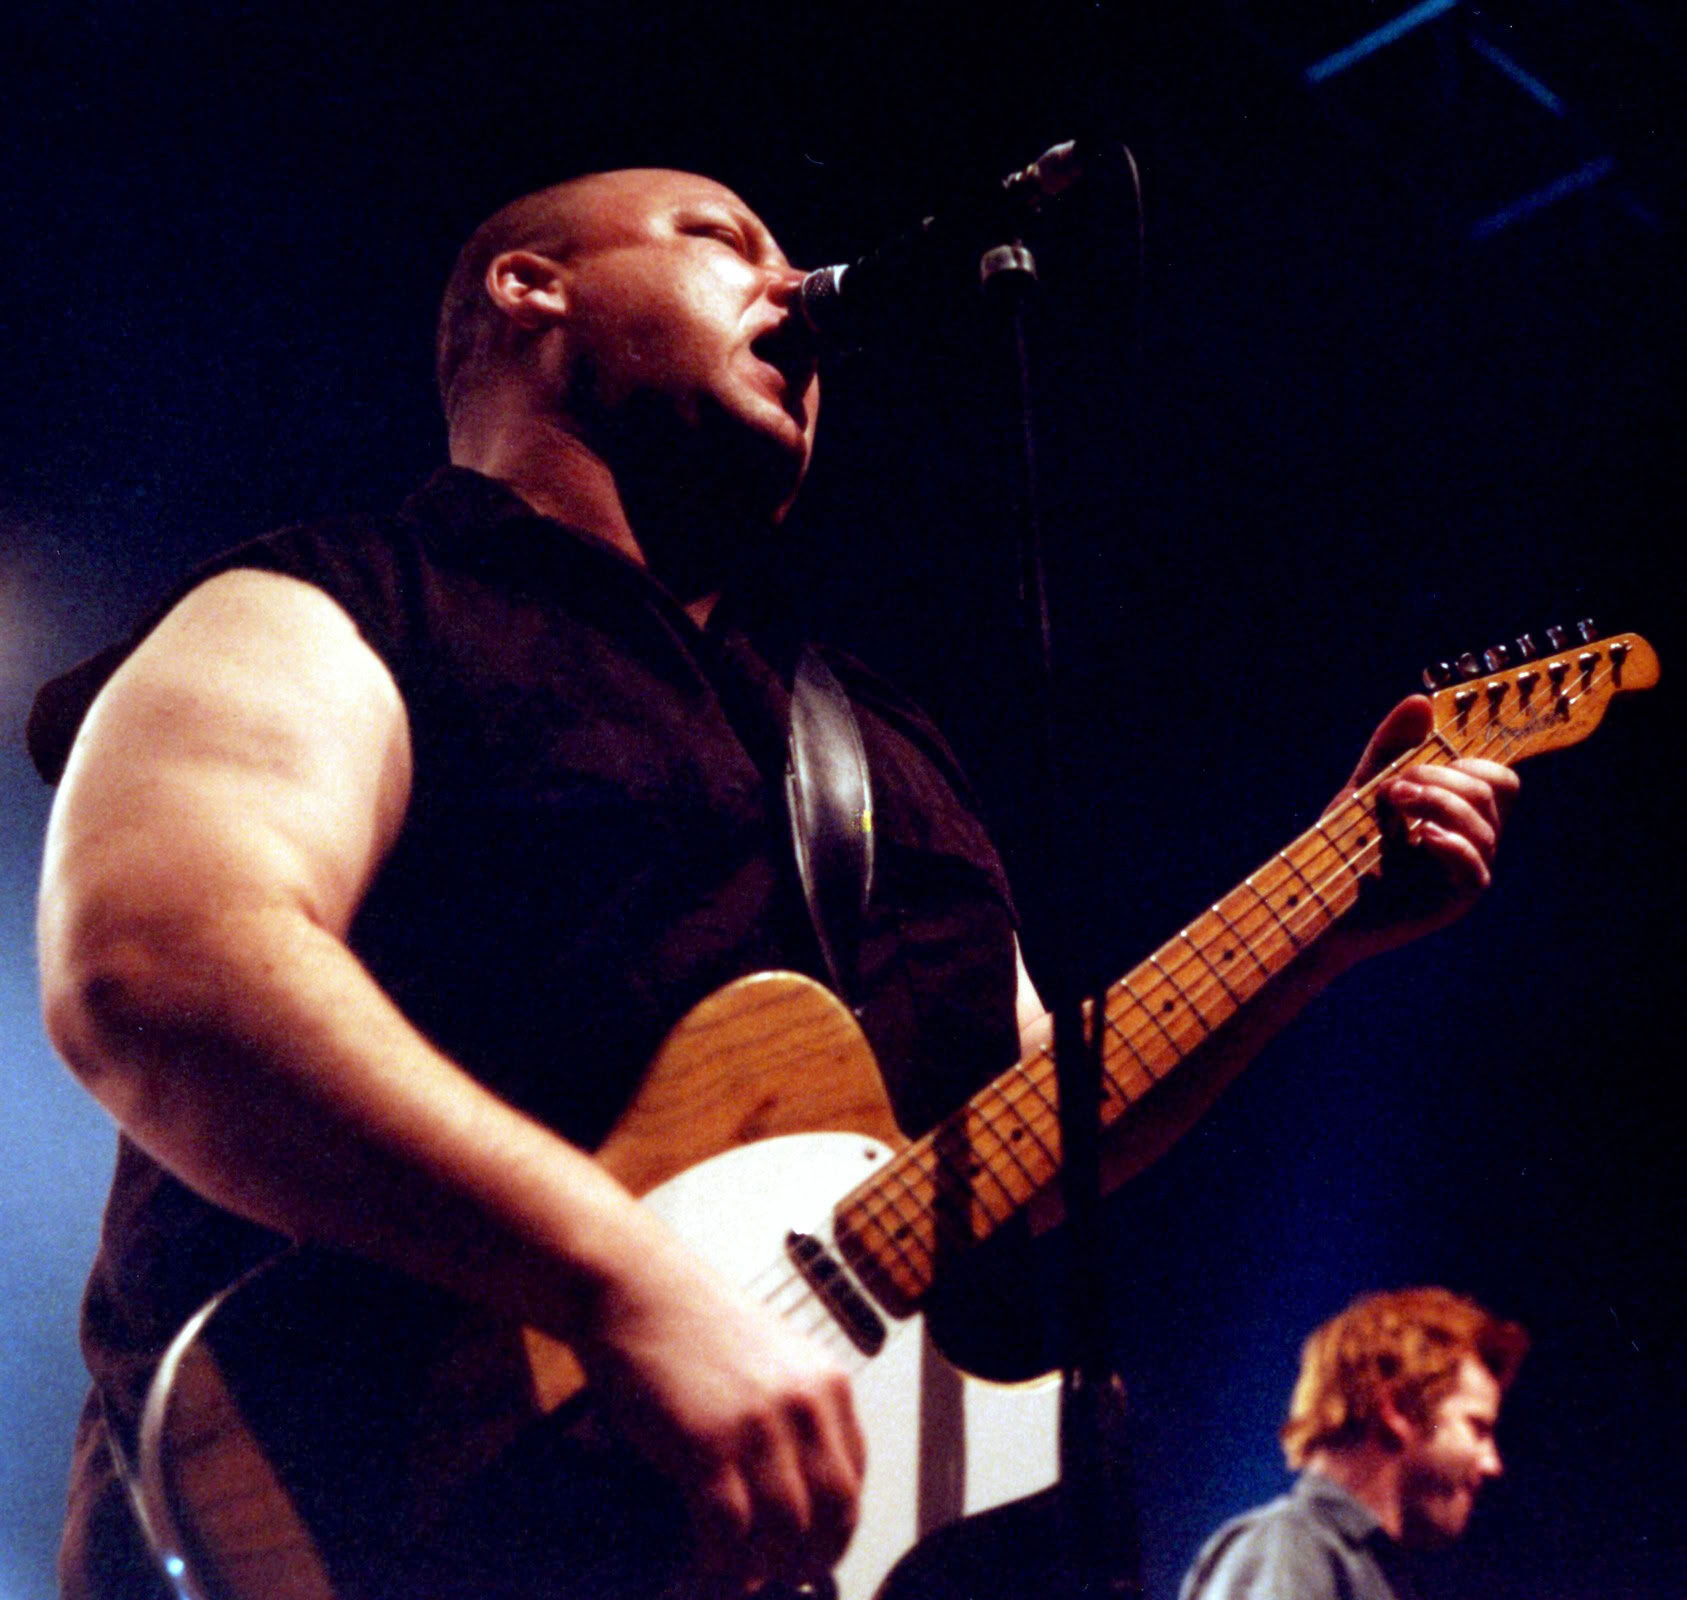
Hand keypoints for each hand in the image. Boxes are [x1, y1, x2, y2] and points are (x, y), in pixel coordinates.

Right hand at [580, 1219, 864, 1590]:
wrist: (636, 1286)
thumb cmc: (692, 1322)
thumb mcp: (772, 1358)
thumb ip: (794, 1413)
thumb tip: (795, 1493)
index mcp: (827, 1384)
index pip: (854, 1481)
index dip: (833, 1531)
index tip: (809, 1553)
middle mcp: (805, 1405)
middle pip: (832, 1516)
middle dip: (806, 1560)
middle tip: (775, 1576)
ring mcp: (758, 1427)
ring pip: (783, 1535)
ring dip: (759, 1570)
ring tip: (734, 1577)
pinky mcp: (707, 1447)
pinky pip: (728, 1535)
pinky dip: (718, 1565)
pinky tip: (701, 1566)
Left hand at [1324, 695, 1519, 963]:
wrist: (1313, 903)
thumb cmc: (1341, 850)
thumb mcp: (1365, 788)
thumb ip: (1392, 748)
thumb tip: (1422, 700)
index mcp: (1459, 816)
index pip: (1497, 777)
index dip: (1466, 760)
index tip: (1413, 764)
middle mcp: (1471, 843)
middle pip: (1496, 791)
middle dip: (1444, 776)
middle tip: (1395, 786)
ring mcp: (1466, 873)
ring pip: (1484, 825)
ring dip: (1437, 801)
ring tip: (1392, 802)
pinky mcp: (1453, 902)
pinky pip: (1474, 867)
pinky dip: (1449, 844)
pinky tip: (1419, 836)